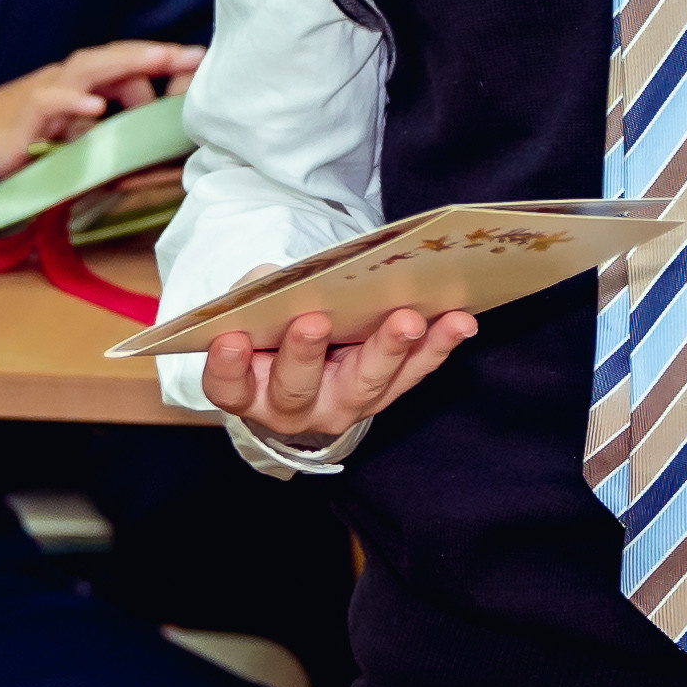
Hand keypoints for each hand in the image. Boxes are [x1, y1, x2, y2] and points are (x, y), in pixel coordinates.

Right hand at [0, 41, 200, 178]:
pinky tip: (97, 108)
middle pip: (115, 59)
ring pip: (89, 68)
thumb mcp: (75, 148)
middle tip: (193, 56)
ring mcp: (47, 93)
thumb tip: (154, 159)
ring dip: (127, 63)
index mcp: (81, 88)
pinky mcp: (26, 115)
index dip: (160, 60)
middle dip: (155, 54)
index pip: (125, 66)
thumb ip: (110, 147)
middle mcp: (67, 82)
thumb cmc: (24, 148)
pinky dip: (74, 102)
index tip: (198, 59)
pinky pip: (52, 101)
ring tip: (161, 59)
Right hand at [201, 305, 477, 444]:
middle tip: (315, 321)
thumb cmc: (270, 324)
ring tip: (408, 320)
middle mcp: (291, 409)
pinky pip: (411, 375)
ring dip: (389, 350)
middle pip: (297, 387)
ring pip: (364, 386)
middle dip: (306, 353)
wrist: (303, 359)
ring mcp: (341, 406)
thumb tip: (289, 277)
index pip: (228, 385)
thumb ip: (263, 295)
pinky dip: (436, 347)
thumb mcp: (254, 307)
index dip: (227, 366)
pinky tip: (459, 321)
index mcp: (246, 388)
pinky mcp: (383, 394)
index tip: (231, 339)